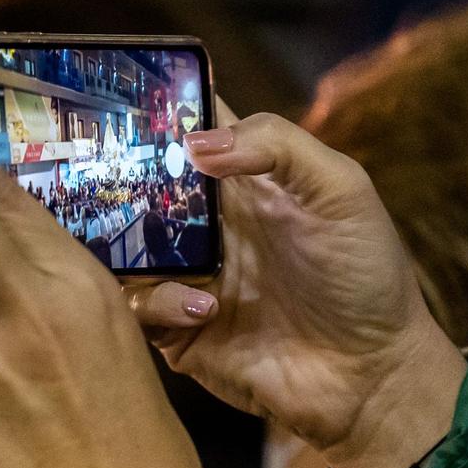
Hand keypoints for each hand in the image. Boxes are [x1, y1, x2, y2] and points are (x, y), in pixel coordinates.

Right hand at [129, 104, 466, 467]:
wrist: (372, 375)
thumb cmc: (365, 276)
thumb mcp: (340, 190)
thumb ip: (277, 145)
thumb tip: (195, 142)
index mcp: (243, 183)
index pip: (189, 131)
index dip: (155, 108)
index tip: (119, 93)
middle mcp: (207, 225)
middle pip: (138, 185)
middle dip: (112, 174)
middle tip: (95, 167)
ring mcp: (188, 276)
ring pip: (121, 246)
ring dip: (125, 241)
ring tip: (159, 246)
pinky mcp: (179, 331)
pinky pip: (138, 307)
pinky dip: (160, 301)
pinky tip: (208, 306)